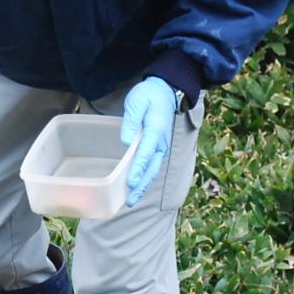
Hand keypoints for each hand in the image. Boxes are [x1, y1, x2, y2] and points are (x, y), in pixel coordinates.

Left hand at [121, 77, 176, 206]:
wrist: (167, 91)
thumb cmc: (149, 95)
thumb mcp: (136, 102)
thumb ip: (131, 120)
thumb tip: (126, 141)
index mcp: (155, 129)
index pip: (145, 152)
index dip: (138, 169)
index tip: (130, 183)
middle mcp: (160, 142)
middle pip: (151, 168)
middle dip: (140, 186)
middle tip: (129, 201)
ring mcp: (161, 146)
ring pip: (152, 170)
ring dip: (142, 186)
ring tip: (131, 200)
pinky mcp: (158, 148)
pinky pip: (152, 166)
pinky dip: (145, 178)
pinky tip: (135, 188)